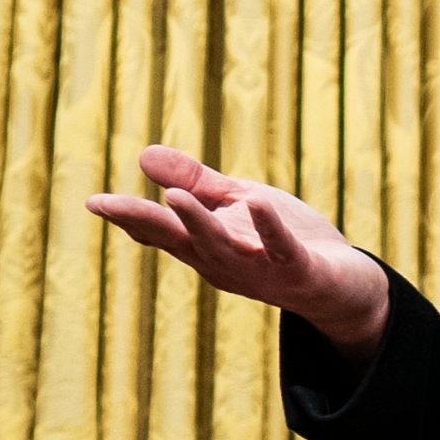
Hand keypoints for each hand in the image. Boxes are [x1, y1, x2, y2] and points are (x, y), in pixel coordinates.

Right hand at [86, 146, 392, 358]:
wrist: (345, 285)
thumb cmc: (287, 240)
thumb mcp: (236, 204)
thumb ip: (196, 183)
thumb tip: (142, 155)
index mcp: (206, 247)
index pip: (161, 231)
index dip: (128, 217)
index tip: (94, 201)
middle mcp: (226, 263)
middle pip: (179, 239)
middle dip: (144, 220)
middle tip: (107, 203)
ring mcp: (261, 271)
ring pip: (223, 247)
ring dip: (198, 223)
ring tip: (174, 196)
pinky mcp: (299, 271)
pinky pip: (282, 250)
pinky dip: (270, 229)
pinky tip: (257, 203)